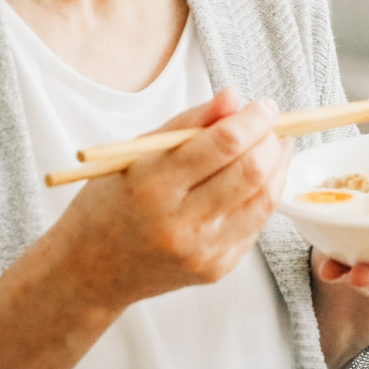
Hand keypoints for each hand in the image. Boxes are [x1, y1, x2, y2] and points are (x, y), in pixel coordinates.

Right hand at [55, 87, 288, 311]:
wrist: (90, 271)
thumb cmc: (110, 203)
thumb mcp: (136, 153)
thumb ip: (188, 123)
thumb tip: (233, 96)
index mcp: (153, 186)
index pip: (222, 145)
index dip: (253, 120)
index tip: (264, 105)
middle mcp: (179, 224)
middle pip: (251, 173)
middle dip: (272, 141)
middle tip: (274, 125)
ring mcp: (201, 252)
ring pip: (263, 201)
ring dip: (279, 167)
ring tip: (276, 147)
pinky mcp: (215, 269)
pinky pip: (255, 226)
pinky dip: (263, 196)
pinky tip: (257, 180)